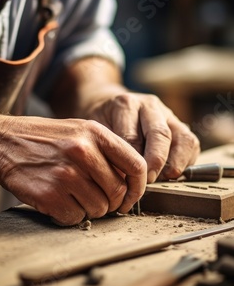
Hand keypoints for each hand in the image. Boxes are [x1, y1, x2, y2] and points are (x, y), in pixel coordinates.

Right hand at [0, 116, 146, 224]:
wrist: (4, 143)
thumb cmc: (45, 140)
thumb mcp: (79, 131)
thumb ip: (107, 151)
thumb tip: (130, 182)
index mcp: (95, 133)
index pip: (136, 166)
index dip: (138, 187)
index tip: (130, 197)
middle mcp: (83, 152)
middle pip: (117, 193)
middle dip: (111, 202)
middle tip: (97, 199)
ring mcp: (65, 174)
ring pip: (99, 209)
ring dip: (89, 209)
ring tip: (72, 195)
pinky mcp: (50, 195)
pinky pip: (75, 218)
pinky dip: (69, 215)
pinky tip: (58, 200)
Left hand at [80, 86, 199, 182]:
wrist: (109, 105)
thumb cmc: (101, 122)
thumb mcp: (95, 131)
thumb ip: (108, 148)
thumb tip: (122, 176)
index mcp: (126, 104)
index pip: (132, 136)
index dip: (133, 161)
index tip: (130, 179)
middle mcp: (149, 105)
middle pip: (160, 134)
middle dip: (156, 161)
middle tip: (148, 180)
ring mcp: (167, 113)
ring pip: (182, 137)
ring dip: (176, 162)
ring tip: (165, 178)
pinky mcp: (179, 124)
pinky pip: (190, 142)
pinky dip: (186, 160)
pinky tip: (173, 173)